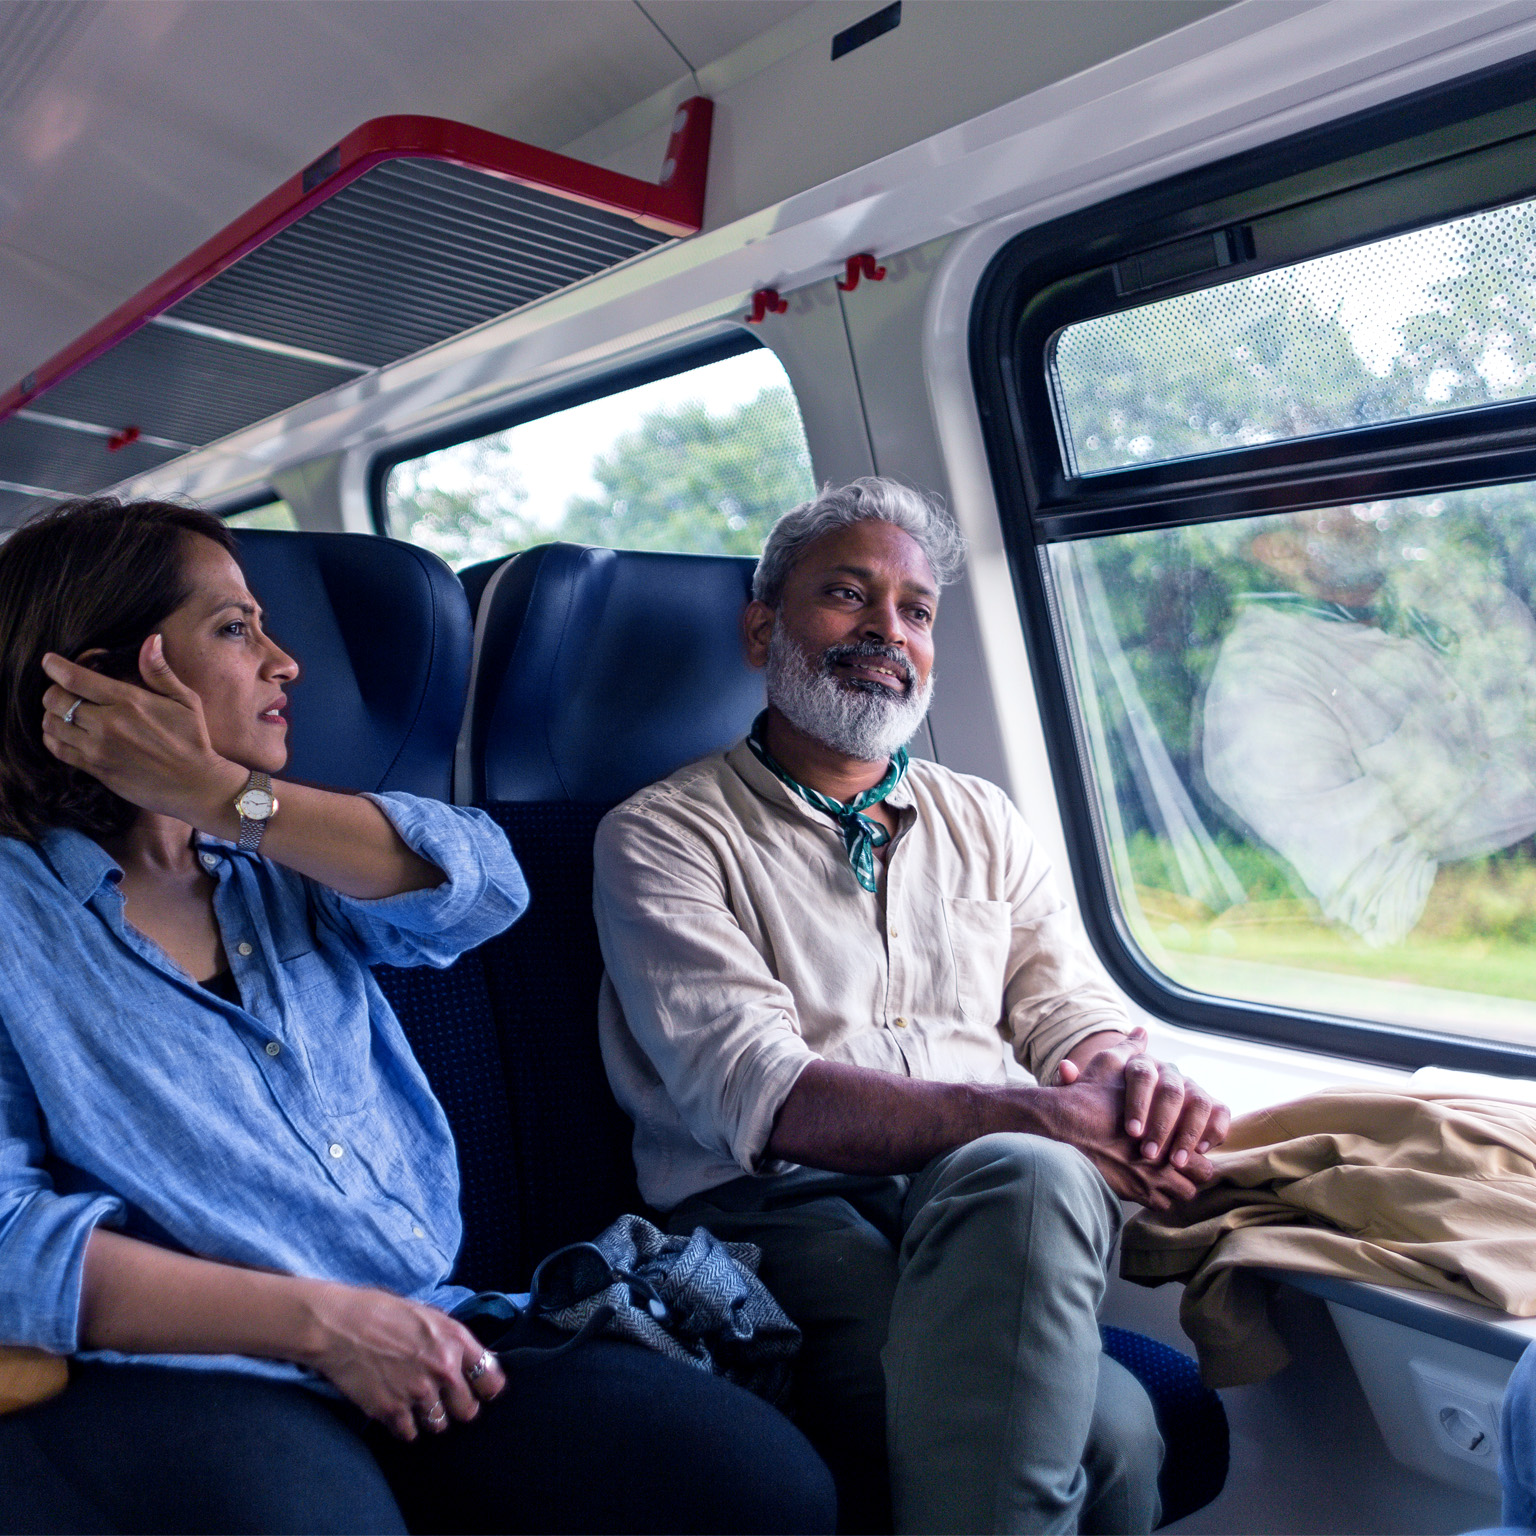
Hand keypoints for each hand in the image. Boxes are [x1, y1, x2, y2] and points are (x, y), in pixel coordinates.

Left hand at [40, 637, 242, 823]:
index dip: (55, 666)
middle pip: (56, 699)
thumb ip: (160, 671)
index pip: (76, 678)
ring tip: (63, 712)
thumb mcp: (185, 700)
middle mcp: (108, 724)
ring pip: (52, 724)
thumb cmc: (193, 740)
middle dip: (54, 691)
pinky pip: (58, 749)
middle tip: (63, 690)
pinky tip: (63, 733)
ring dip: (52, 715)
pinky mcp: (95, 768)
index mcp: (129, 701)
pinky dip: (52, 738)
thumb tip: (152, 640)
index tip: (50, 661)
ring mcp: (99, 748)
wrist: (194, 784)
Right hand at [298, 1282, 505, 1440]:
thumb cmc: (381, 1312)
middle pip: (468, 1410)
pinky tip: (395, 1409)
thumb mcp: (428, 1315)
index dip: (486, 1388)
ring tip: (415, 1403)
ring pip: (439, 1425)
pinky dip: (403, 1426)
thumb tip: (471, 1360)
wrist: (338, 1325)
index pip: (491, 1380)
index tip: (479, 1391)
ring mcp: (418, 1392)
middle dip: (457, 1407)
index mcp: (455, 1340)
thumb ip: (452, 1340)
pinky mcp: (391, 1411)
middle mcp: (443, 1369)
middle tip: (444, 1401)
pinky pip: (409, 1433)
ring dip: (430, 1418)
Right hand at [1037, 1044, 1213, 1209]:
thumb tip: (1141, 1031)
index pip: (1202, 1140)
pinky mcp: (1137, 1195)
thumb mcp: (1108, 1065)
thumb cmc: (1085, 1099)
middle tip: (1177, 1160)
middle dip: (1192, 1168)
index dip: (1196, 1142)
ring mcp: (1154, 1177)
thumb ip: (1130, 1049)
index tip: (1184, 1141)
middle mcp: (1167, 1153)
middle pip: (1201, 1172)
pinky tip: (1142, 1186)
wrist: (1059, 1130)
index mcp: (1169, 1123)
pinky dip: (1156, 1199)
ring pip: (1184, 1193)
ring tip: (1161, 1176)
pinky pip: (1162, 1206)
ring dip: (1176, 1186)